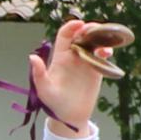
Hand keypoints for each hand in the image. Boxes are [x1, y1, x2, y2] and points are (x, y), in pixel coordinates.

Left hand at [36, 20, 127, 136]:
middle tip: (95, 28)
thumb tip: (32, 57)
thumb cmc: (54, 102)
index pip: (65, 35)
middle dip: (88, 28)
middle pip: (81, 35)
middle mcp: (73, 56)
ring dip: (100, 37)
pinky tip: (108, 52)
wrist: (70, 115)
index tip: (80, 24)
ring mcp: (85, 62)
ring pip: (93, 43)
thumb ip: (39, 73)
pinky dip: (106, 50)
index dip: (71, 27)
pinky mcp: (96, 70)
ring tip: (105, 39)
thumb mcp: (44, 89)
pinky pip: (102, 56)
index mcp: (60, 57)